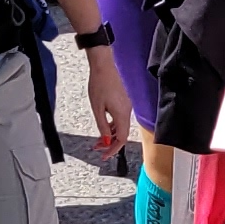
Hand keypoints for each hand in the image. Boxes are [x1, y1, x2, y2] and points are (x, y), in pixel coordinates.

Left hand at [85, 41, 133, 155]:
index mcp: (122, 115)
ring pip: (120, 127)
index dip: (114, 149)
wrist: (104, 67)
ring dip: (110, 135)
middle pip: (122, 134)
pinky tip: (103, 127)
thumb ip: (103, 127)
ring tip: (97, 140)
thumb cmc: (99, 84)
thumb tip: (106, 141)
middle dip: (109, 144)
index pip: (122, 139)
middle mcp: (127, 111)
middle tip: (97, 149)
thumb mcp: (97, 109)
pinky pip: (120, 119)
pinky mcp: (123, 102)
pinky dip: (112, 126)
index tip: (105, 156)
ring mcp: (126, 106)